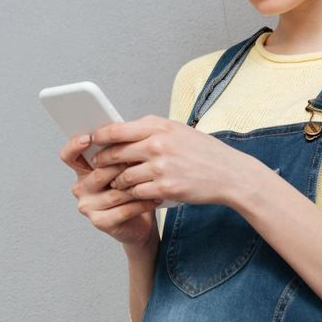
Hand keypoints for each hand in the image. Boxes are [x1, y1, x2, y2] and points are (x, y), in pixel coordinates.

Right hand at [58, 133, 159, 248]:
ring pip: (115, 192)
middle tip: (142, 159)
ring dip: (137, 186)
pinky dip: (141, 203)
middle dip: (122, 165)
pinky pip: (123, 210)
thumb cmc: (132, 190)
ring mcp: (88, 206)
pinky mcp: (100, 222)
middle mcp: (81, 188)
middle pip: (99, 172)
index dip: (75, 145)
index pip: (69, 155)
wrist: (140, 222)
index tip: (89, 138)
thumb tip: (124, 130)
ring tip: (154, 179)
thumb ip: (119, 151)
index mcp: (82, 171)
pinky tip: (154, 197)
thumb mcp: (124, 167)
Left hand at [89, 115, 260, 208]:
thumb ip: (152, 131)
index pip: (117, 130)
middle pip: (115, 154)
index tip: (91, 140)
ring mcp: (161, 167)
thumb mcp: (178, 131)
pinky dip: (133, 195)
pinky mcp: (165, 188)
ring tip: (117, 183)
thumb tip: (122, 133)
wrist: (230, 174)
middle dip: (103, 162)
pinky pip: (137, 193)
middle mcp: (157, 145)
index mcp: (159, 126)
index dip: (99, 136)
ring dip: (117, 182)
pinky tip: (135, 194)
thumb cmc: (204, 152)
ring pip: (123, 177)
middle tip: (98, 165)